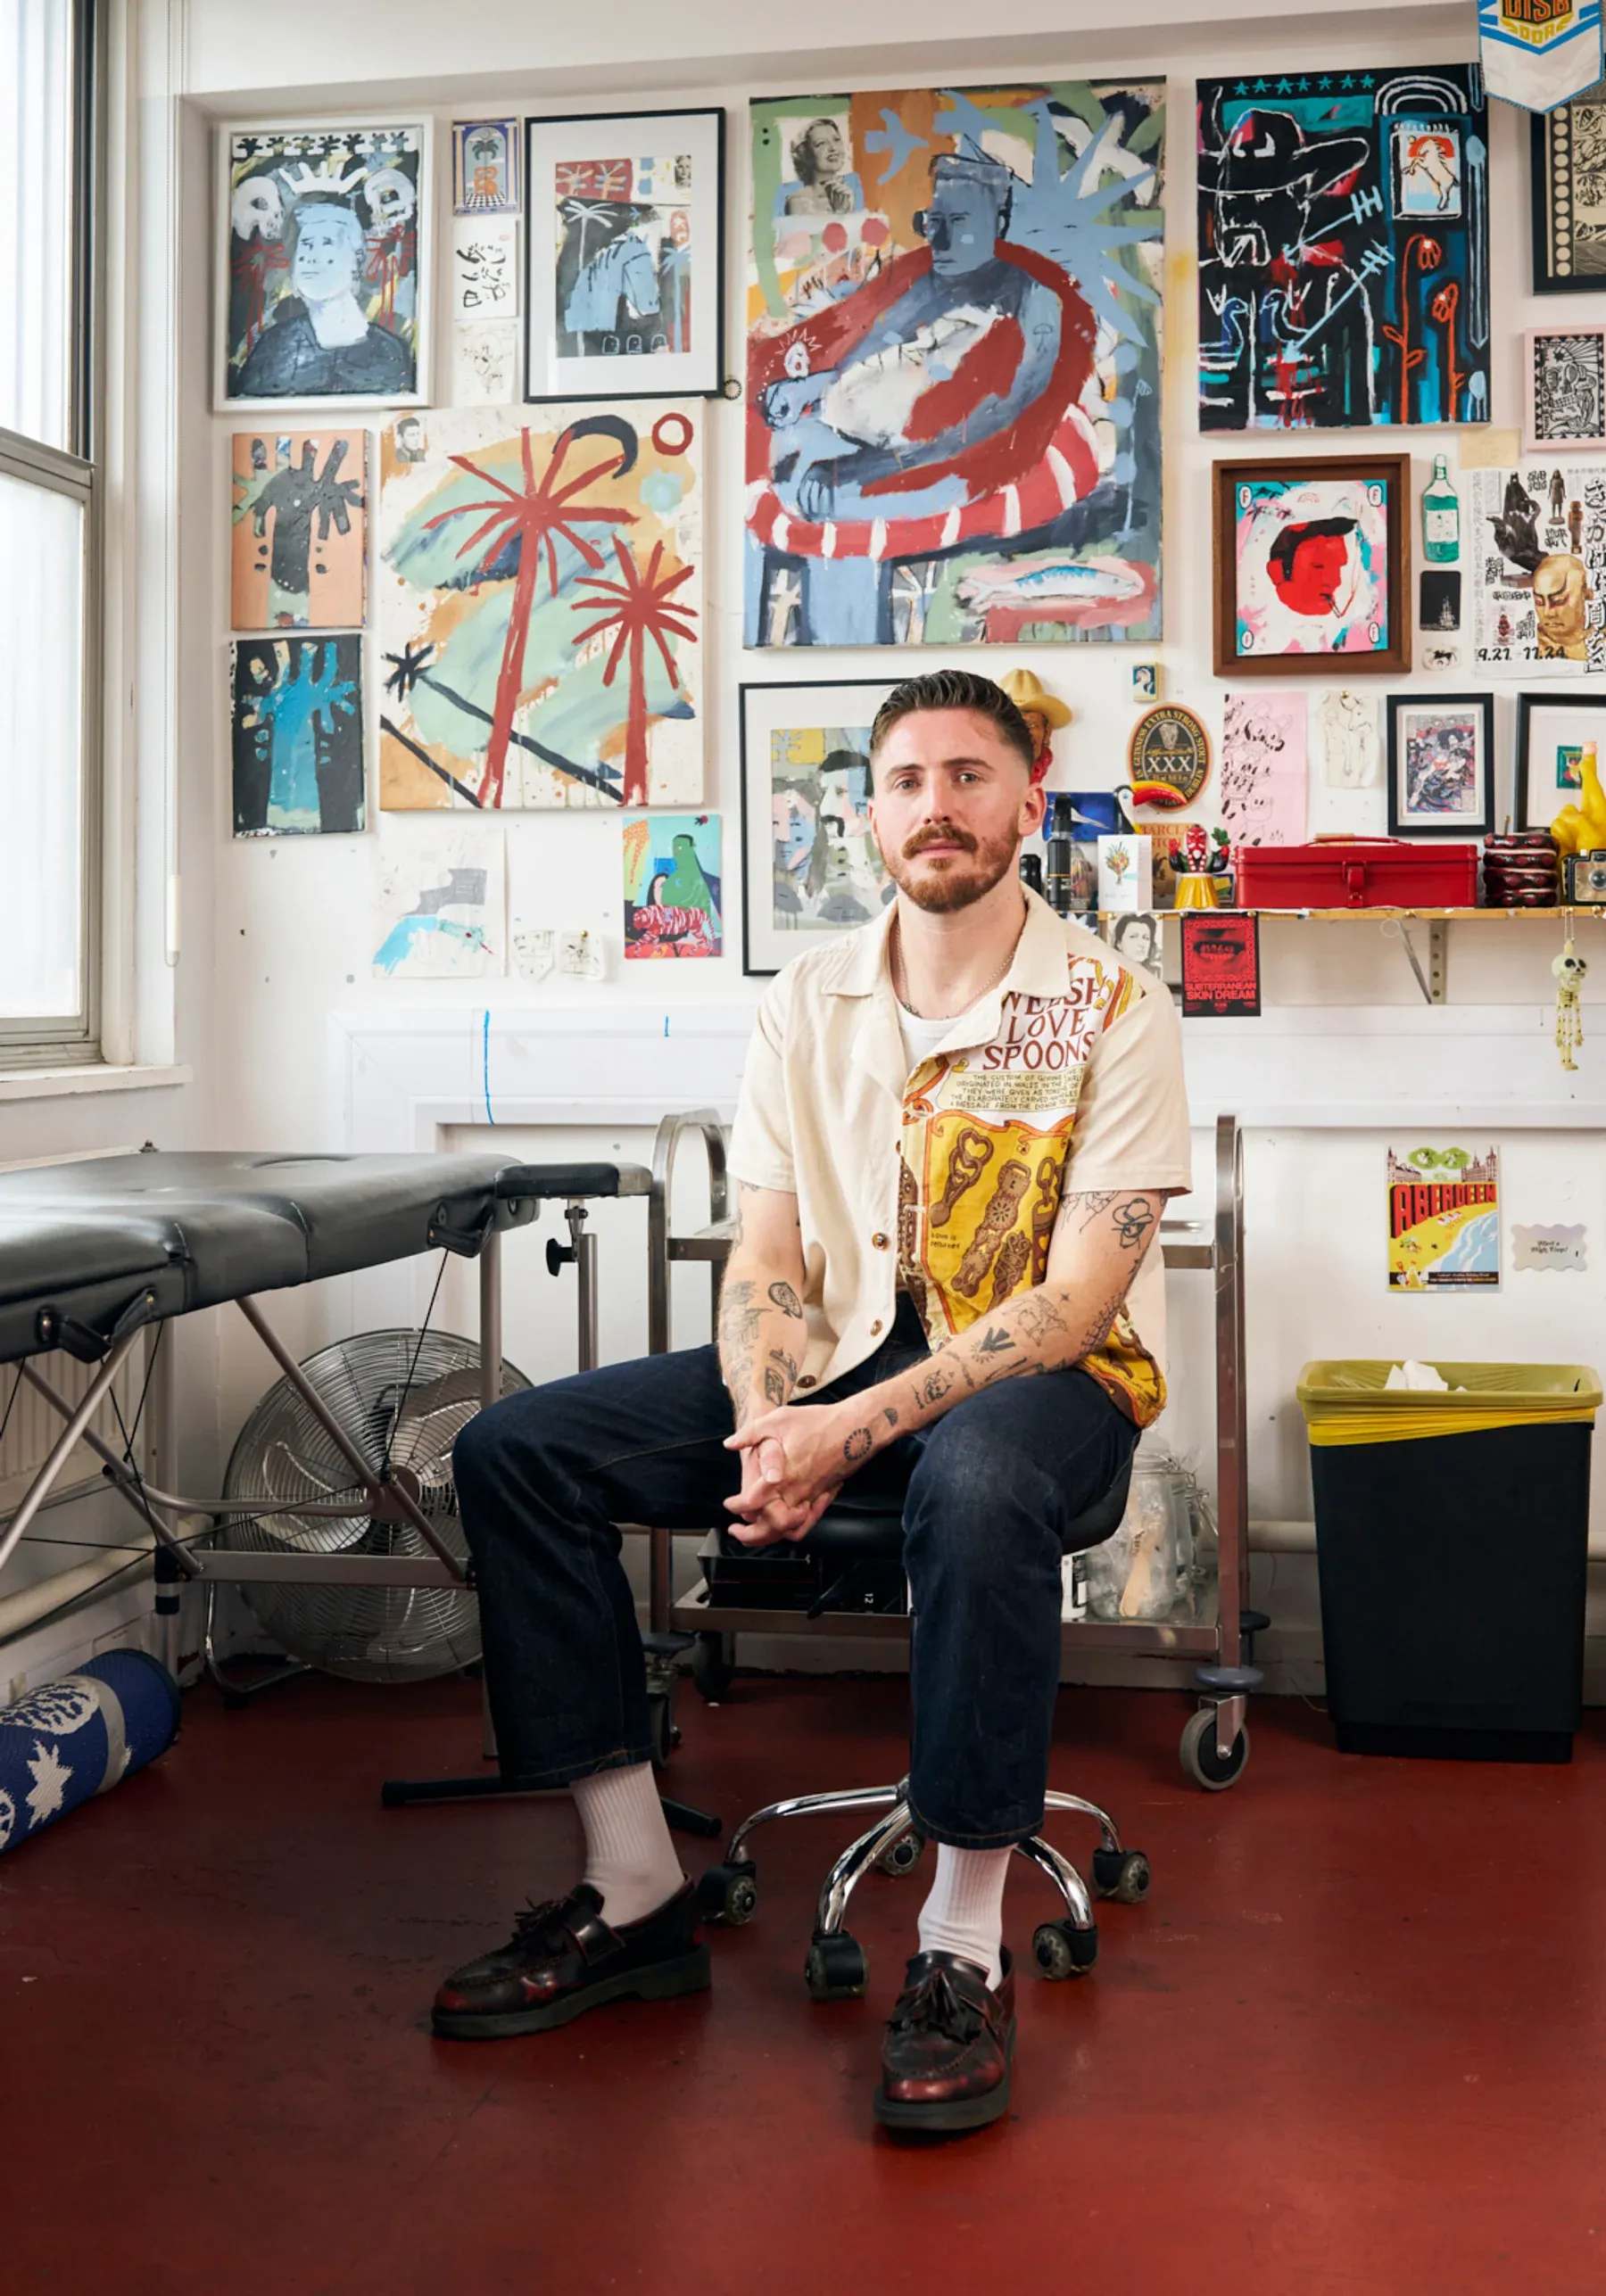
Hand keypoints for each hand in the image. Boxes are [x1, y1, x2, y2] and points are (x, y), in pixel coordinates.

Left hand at [723, 1401, 867, 1545]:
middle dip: (748, 1534)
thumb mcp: (778, 1418)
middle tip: (735, 1529)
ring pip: (788, 1530)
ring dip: (769, 1538)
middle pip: (769, 1526)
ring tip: (754, 1535)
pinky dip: (793, 1532)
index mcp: (782, 1475)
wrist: (855, 1428)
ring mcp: (813, 1497)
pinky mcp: (825, 1497)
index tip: (728, 1504)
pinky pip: (808, 1524)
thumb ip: (751, 1433)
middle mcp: (797, 1492)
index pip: (752, 1502)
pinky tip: (783, 1528)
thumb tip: (729, 1444)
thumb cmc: (818, 1421)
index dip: (735, 1506)